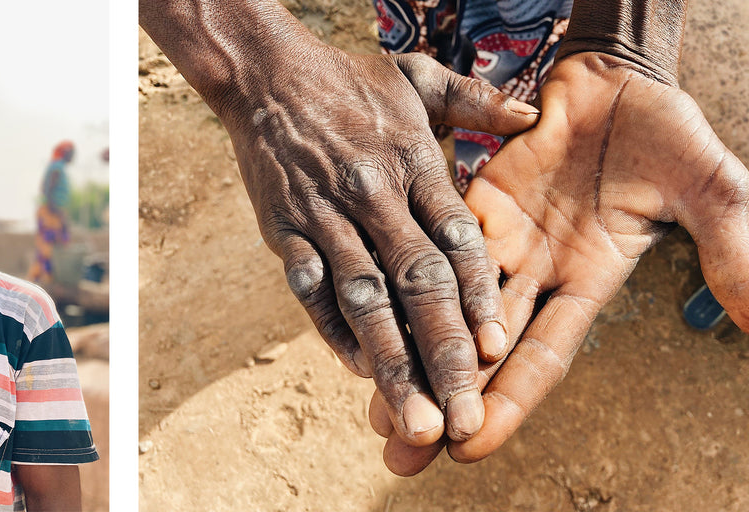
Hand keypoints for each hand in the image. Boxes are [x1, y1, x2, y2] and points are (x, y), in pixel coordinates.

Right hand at [229, 41, 545, 441]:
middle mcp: (373, 194)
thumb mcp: (416, 78)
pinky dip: (332, 329)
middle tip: (464, 417)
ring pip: (364, 298)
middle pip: (416, 282)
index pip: (456, 238)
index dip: (478, 295)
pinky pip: (309, 287)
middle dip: (442, 353)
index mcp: (413, 162)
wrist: (265, 75)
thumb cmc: (347, 80)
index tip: (497, 351)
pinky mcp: (284, 229)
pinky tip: (357, 370)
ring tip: (415, 420)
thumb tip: (530, 113)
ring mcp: (325, 215)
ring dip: (390, 362)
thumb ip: (475, 100)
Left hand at [370, 51, 748, 474]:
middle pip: (482, 348)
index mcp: (588, 282)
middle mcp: (533, 272)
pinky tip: (368, 314)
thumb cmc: (663, 130)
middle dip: (444, 397)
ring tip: (372, 402)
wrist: (613, 77)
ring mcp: (496, 238)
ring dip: (411, 351)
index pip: (542, 355)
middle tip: (399, 452)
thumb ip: (727, 243)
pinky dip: (402, 280)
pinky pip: (430, 244)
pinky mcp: (467, 202)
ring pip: (445, 306)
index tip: (470, 445)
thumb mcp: (706, 186)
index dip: (509, 401)